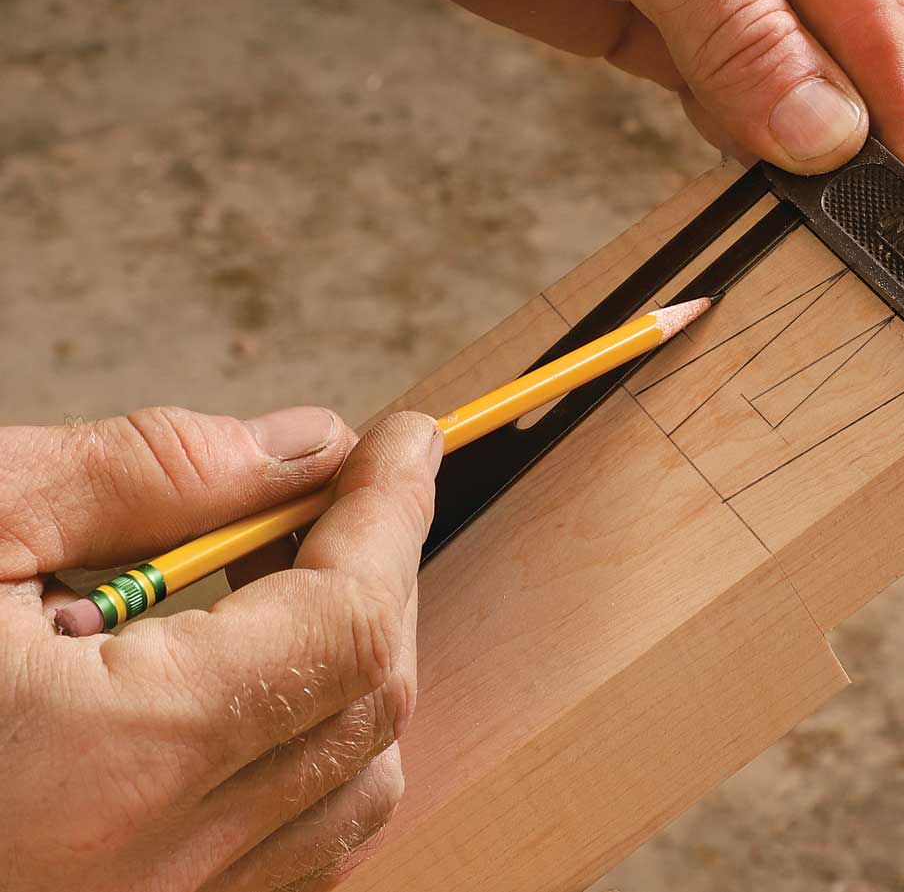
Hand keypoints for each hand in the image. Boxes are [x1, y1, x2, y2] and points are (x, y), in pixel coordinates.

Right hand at [0, 406, 441, 890]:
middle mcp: (158, 874)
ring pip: (357, 784)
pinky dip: (317, 749)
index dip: (392, 512)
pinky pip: (298, 848)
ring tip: (298, 573)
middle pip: (371, 697)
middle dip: (381, 572)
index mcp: (111, 764)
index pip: (347, 620)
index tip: (409, 438)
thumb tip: (304, 444)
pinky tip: (260, 677)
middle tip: (354, 490)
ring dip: (359, 660)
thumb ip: (145, 477)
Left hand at [448, 0, 903, 205]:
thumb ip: (738, 30)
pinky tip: (746, 176)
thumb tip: (824, 130)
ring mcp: (709, 2)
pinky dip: (732, 140)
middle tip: (870, 243)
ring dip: (795, 161)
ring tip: (814, 232)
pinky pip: (714, 91)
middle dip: (862, 154)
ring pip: (780, 91)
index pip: (884, 39)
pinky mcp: (650, 24)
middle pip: (846, 70)